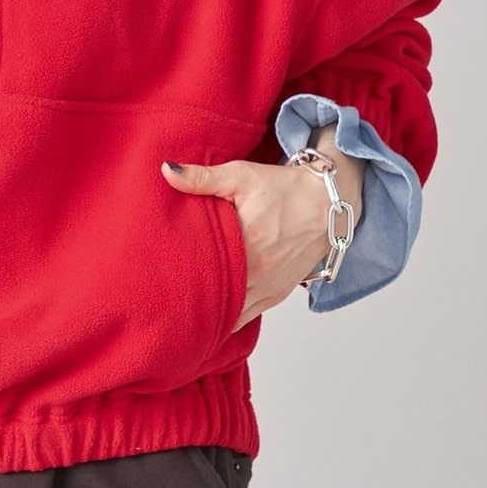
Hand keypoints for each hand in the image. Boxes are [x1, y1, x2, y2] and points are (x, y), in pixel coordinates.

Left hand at [160, 136, 363, 330]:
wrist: (328, 204)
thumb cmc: (284, 189)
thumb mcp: (242, 175)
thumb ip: (202, 178)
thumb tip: (166, 171)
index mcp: (246, 244)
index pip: (203, 270)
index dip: (178, 274)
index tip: (158, 274)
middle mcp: (258, 273)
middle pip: (214, 296)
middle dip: (190, 295)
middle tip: (162, 294)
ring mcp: (268, 288)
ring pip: (230, 313)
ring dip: (210, 309)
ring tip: (182, 306)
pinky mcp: (277, 295)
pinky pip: (247, 316)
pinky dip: (229, 316)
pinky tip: (210, 313)